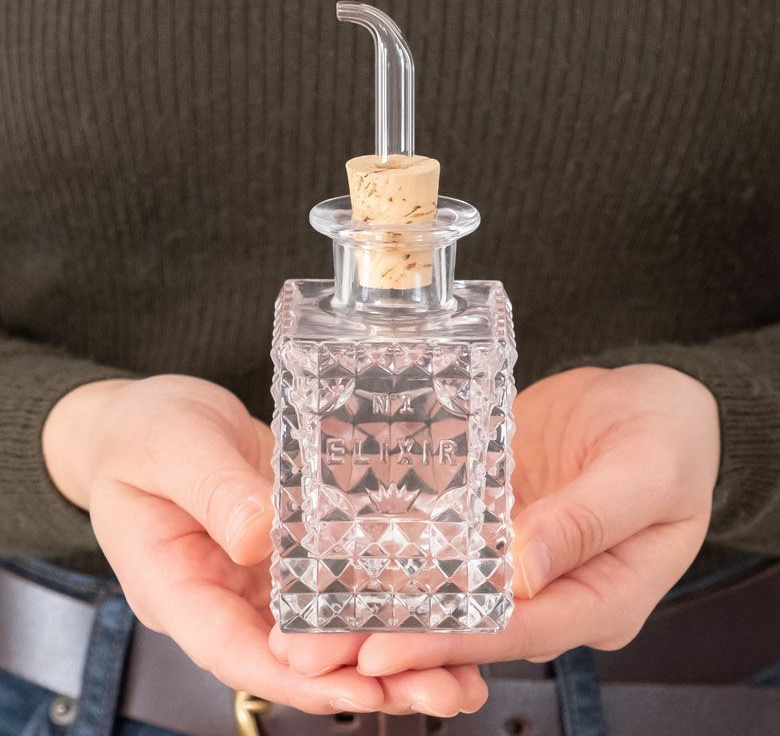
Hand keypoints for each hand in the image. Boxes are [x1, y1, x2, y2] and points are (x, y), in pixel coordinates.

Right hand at [43, 375, 486, 714]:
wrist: (150, 419)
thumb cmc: (144, 433)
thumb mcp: (171, 448)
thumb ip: (214, 491)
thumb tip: (261, 538)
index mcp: (178, 586)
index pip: (235, 649)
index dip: (297, 677)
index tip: (359, 690)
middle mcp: (224, 596)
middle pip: (293, 659)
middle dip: (364, 681)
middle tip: (439, 690)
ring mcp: (259, 580)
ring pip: (323, 634)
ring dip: (386, 658)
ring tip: (457, 674)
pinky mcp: (288, 553)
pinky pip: (335, 586)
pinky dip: (379, 605)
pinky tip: (433, 612)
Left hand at [270, 365, 718, 686]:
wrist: (649, 398)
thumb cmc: (668, 433)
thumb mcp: (647, 471)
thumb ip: (588, 520)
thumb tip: (522, 574)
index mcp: (603, 596)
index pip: (519, 630)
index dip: (450, 642)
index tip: (382, 647)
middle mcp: (554, 589)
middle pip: (473, 624)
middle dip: (398, 636)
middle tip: (317, 647)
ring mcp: (521, 556)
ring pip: (450, 588)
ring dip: (387, 600)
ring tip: (315, 613)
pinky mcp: (497, 520)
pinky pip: (448, 539)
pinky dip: (403, 549)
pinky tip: (349, 549)